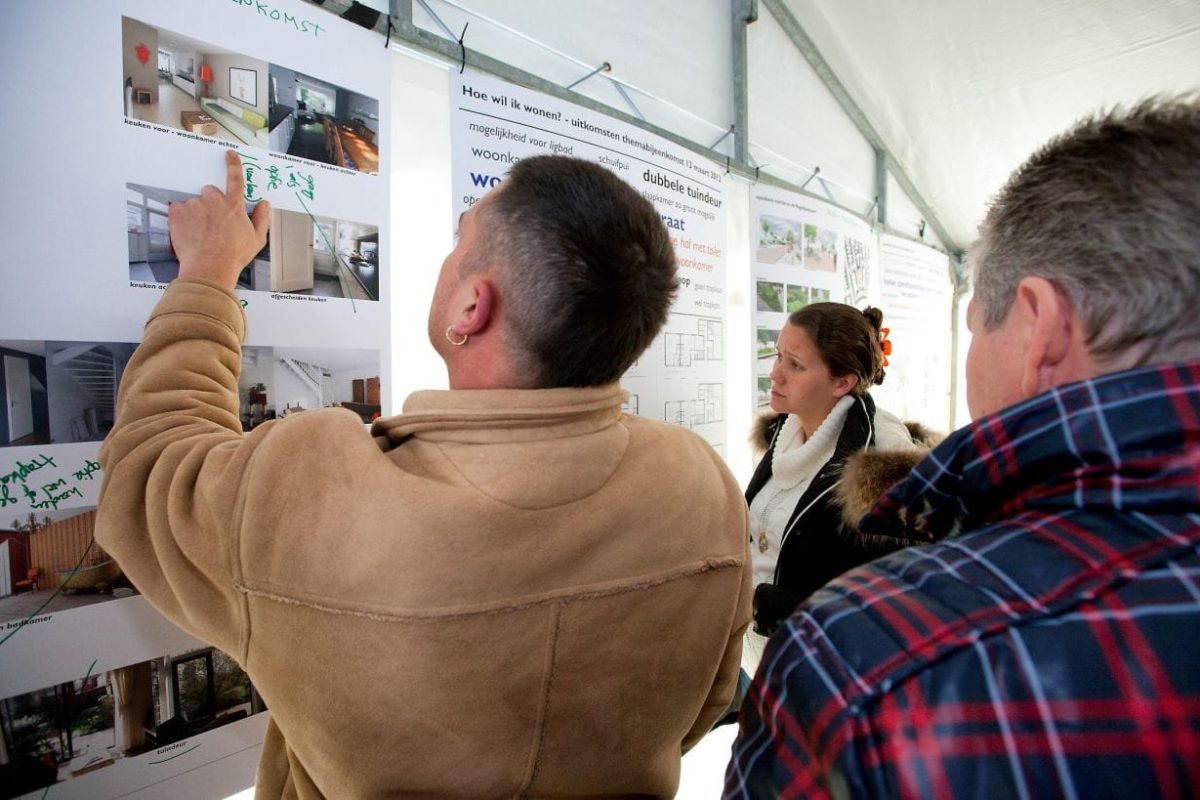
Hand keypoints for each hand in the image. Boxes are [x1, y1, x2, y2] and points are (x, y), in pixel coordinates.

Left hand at [169, 150, 270, 289]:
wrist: (209, 269)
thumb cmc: (233, 256)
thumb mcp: (257, 240)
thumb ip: (262, 218)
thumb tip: (265, 204)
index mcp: (234, 206)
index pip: (235, 179)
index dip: (233, 165)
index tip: (229, 155)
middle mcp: (214, 201)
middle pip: (210, 191)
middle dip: (210, 202)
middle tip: (211, 222)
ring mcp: (195, 205)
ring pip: (193, 203)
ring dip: (195, 213)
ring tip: (199, 233)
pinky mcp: (178, 212)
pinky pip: (177, 209)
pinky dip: (180, 219)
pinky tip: (187, 233)